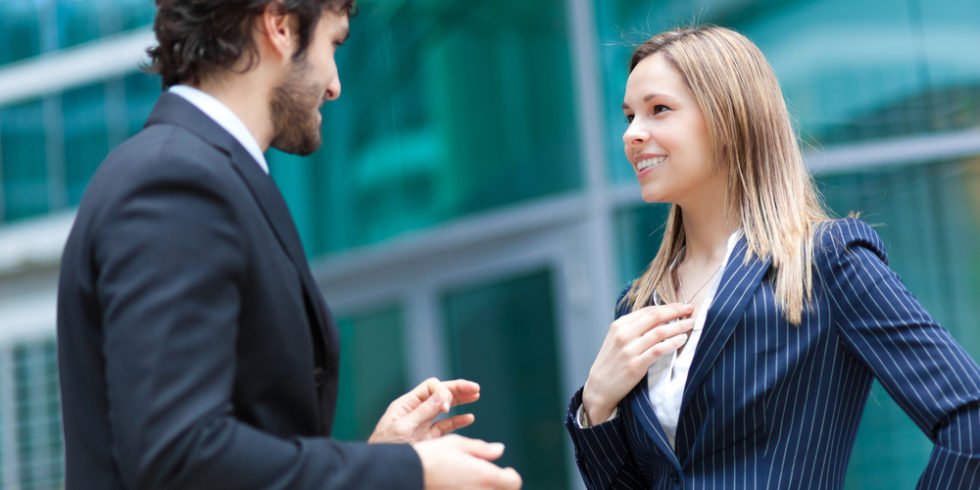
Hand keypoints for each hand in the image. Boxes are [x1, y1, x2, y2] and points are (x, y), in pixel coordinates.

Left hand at [369, 378, 478, 443]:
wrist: (382, 468)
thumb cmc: (385, 447)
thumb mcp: (402, 428)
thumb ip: (422, 412)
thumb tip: (443, 394)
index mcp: (407, 404)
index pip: (430, 387)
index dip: (442, 392)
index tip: (447, 408)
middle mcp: (416, 411)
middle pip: (440, 394)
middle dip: (457, 389)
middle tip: (475, 388)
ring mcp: (423, 424)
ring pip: (445, 408)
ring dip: (461, 401)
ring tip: (476, 395)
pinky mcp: (429, 438)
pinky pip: (446, 426)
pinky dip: (458, 421)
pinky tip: (470, 418)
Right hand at [414, 434, 521, 488]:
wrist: (408, 474)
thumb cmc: (432, 456)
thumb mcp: (458, 444)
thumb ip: (482, 449)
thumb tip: (500, 449)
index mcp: (485, 475)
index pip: (513, 482)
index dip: (510, 475)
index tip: (503, 470)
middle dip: (500, 484)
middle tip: (487, 476)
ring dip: (485, 488)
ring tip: (472, 480)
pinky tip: (460, 485)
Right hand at [582, 303, 693, 423]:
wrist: (599, 387)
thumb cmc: (611, 362)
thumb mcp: (617, 339)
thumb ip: (635, 328)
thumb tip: (661, 319)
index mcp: (619, 325)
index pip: (647, 310)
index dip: (667, 306)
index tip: (681, 306)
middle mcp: (623, 335)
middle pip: (655, 317)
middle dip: (675, 311)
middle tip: (690, 310)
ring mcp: (629, 350)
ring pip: (659, 332)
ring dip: (678, 326)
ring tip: (690, 324)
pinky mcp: (635, 365)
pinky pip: (658, 350)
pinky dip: (672, 343)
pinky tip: (682, 340)